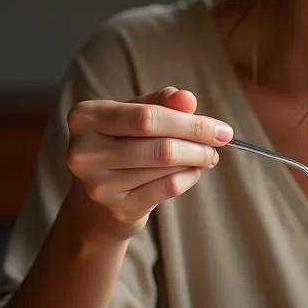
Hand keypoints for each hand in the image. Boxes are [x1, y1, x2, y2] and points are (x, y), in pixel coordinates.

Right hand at [65, 87, 232, 241]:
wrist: (97, 202)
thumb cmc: (122, 144)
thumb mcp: (136, 115)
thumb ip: (162, 102)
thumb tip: (188, 99)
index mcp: (86, 117)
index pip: (147, 117)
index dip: (190, 122)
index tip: (220, 127)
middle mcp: (85, 151)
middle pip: (160, 144)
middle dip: (199, 141)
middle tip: (221, 141)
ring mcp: (98, 185)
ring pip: (166, 166)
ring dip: (196, 159)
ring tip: (206, 156)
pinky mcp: (116, 209)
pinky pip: (167, 188)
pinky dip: (188, 178)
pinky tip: (192, 172)